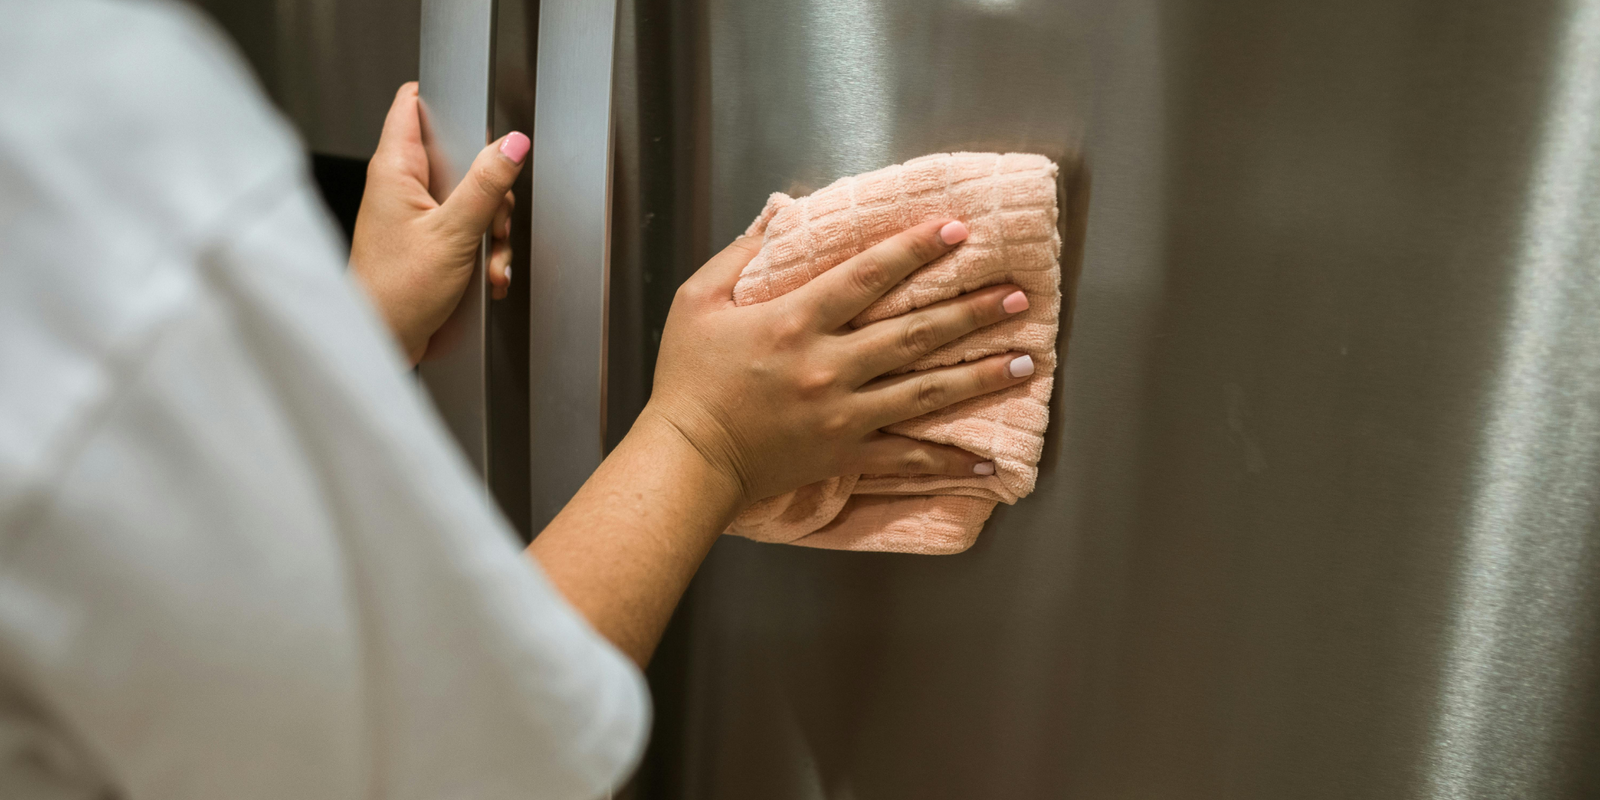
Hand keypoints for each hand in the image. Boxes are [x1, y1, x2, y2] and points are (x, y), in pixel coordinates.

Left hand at [349, 82, 525, 363]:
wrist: (385, 341)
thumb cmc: (395, 292)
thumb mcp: (453, 233)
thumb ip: (485, 185)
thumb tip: (512, 144)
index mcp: (396, 169)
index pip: (413, 105)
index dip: (448, 103)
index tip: (481, 122)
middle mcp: (402, 187)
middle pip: (461, 158)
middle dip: (490, 191)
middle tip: (491, 217)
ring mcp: (415, 215)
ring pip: (471, 200)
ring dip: (491, 231)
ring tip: (487, 258)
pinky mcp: (428, 243)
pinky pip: (468, 232)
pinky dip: (484, 253)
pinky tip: (486, 274)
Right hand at [643, 218, 1035, 506]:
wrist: (689, 458)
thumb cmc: (687, 378)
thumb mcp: (697, 301)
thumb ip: (741, 255)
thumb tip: (780, 212)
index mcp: (794, 321)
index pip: (867, 275)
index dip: (915, 249)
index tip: (958, 230)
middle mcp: (828, 366)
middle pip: (914, 332)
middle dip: (970, 311)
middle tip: (1017, 296)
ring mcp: (842, 413)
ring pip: (925, 390)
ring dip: (979, 374)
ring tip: (1025, 359)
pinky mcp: (845, 452)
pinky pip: (906, 458)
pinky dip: (948, 461)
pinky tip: (988, 462)